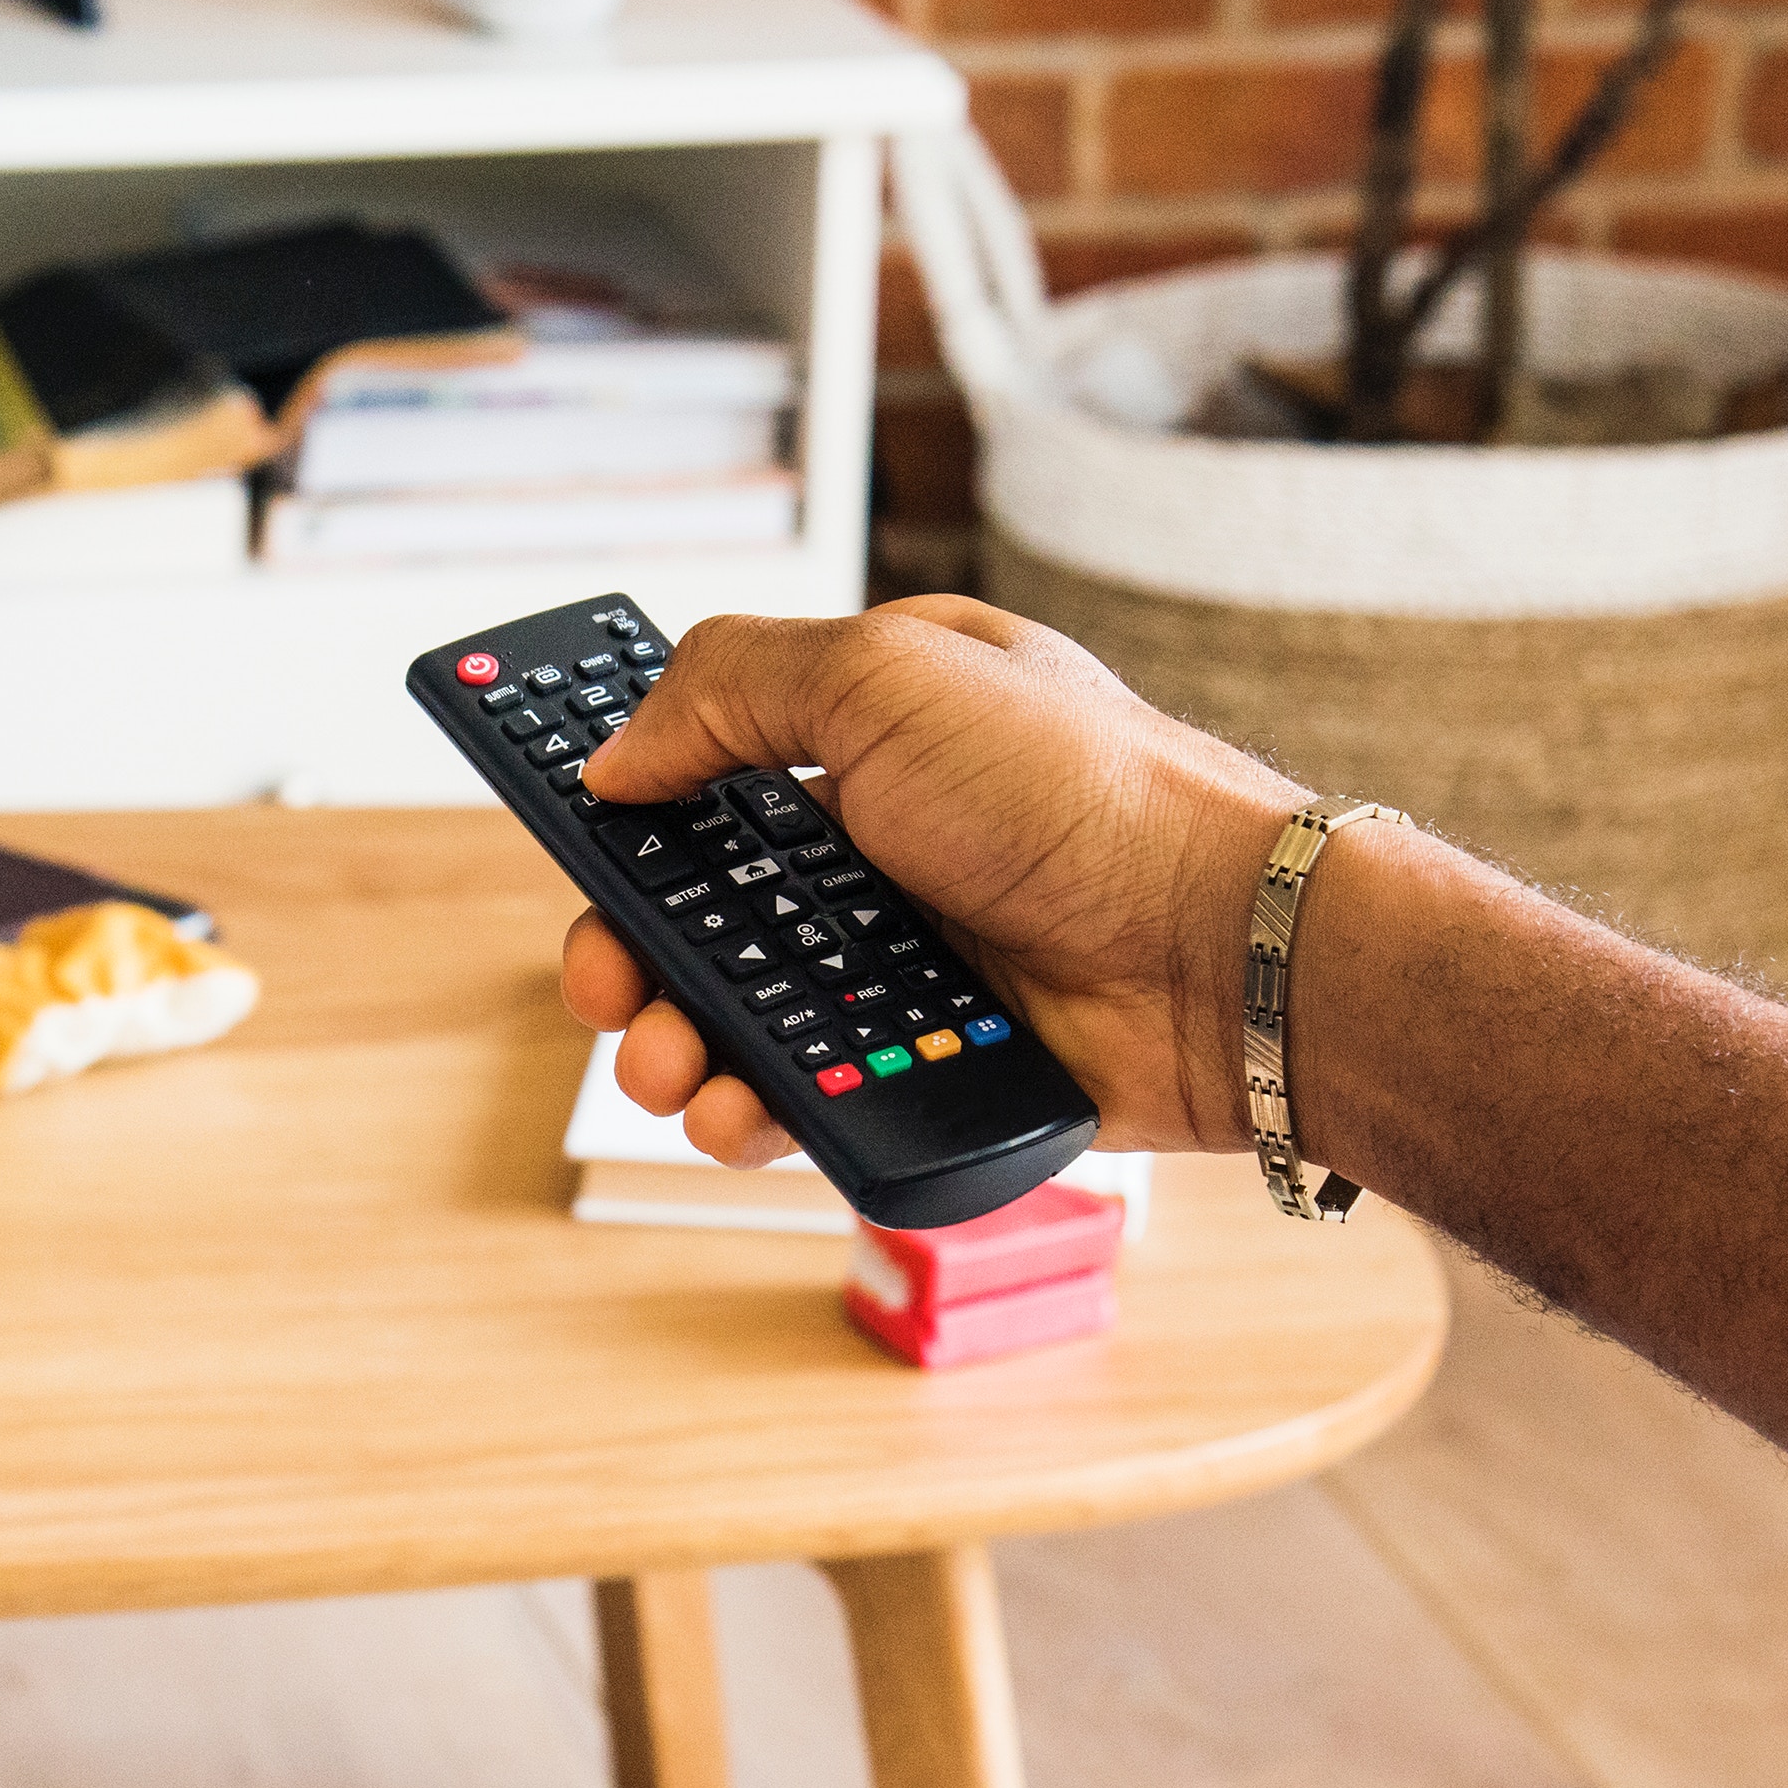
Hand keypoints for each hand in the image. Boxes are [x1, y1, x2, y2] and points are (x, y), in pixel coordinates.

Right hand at [561, 598, 1315, 1163]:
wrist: (1219, 948)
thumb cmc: (1084, 789)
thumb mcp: (887, 673)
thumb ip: (730, 691)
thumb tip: (617, 753)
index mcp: (866, 735)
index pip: (707, 763)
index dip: (628, 798)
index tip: (569, 832)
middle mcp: (879, 848)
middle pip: (699, 908)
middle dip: (629, 951)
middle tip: (606, 984)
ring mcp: (902, 963)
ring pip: (739, 1018)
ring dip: (676, 1047)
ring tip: (669, 1070)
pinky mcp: (927, 1068)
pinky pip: (807, 1099)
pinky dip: (755, 1112)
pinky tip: (743, 1114)